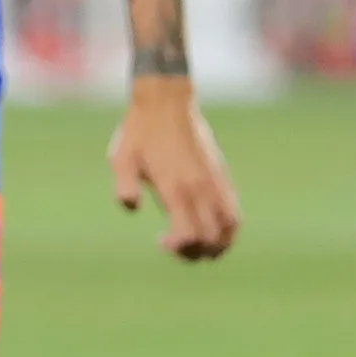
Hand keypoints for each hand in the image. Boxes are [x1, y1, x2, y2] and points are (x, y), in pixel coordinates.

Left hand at [108, 75, 239, 260]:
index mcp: (176, 188)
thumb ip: (124, 185)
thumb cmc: (139, 133)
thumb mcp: (121, 158)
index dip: (178, 247)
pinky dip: (227, 229)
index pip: (189, 234)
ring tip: (195, 242)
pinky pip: (234, 212)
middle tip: (173, 245)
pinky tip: (207, 226)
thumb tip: (131, 207)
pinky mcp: (222, 177)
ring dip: (216, 244)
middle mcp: (200, 189)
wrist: (167, 104)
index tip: (160, 241)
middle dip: (195, 252)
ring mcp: (215, 183)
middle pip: (212, 239)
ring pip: (231, 228)